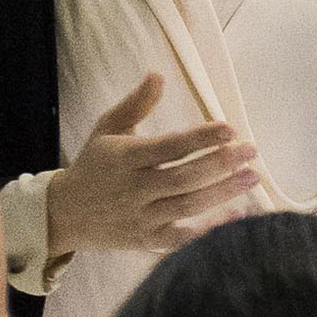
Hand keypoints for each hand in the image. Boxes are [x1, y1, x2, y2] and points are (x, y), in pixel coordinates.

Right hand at [45, 75, 264, 255]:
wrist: (65, 214)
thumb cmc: (93, 166)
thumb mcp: (107, 129)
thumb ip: (136, 105)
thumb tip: (158, 75)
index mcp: (125, 158)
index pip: (169, 147)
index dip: (200, 138)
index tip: (229, 128)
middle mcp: (133, 189)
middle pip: (184, 177)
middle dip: (221, 164)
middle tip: (251, 150)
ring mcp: (141, 217)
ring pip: (187, 205)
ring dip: (223, 192)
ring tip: (252, 176)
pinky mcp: (146, 241)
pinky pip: (182, 238)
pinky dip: (210, 230)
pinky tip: (238, 216)